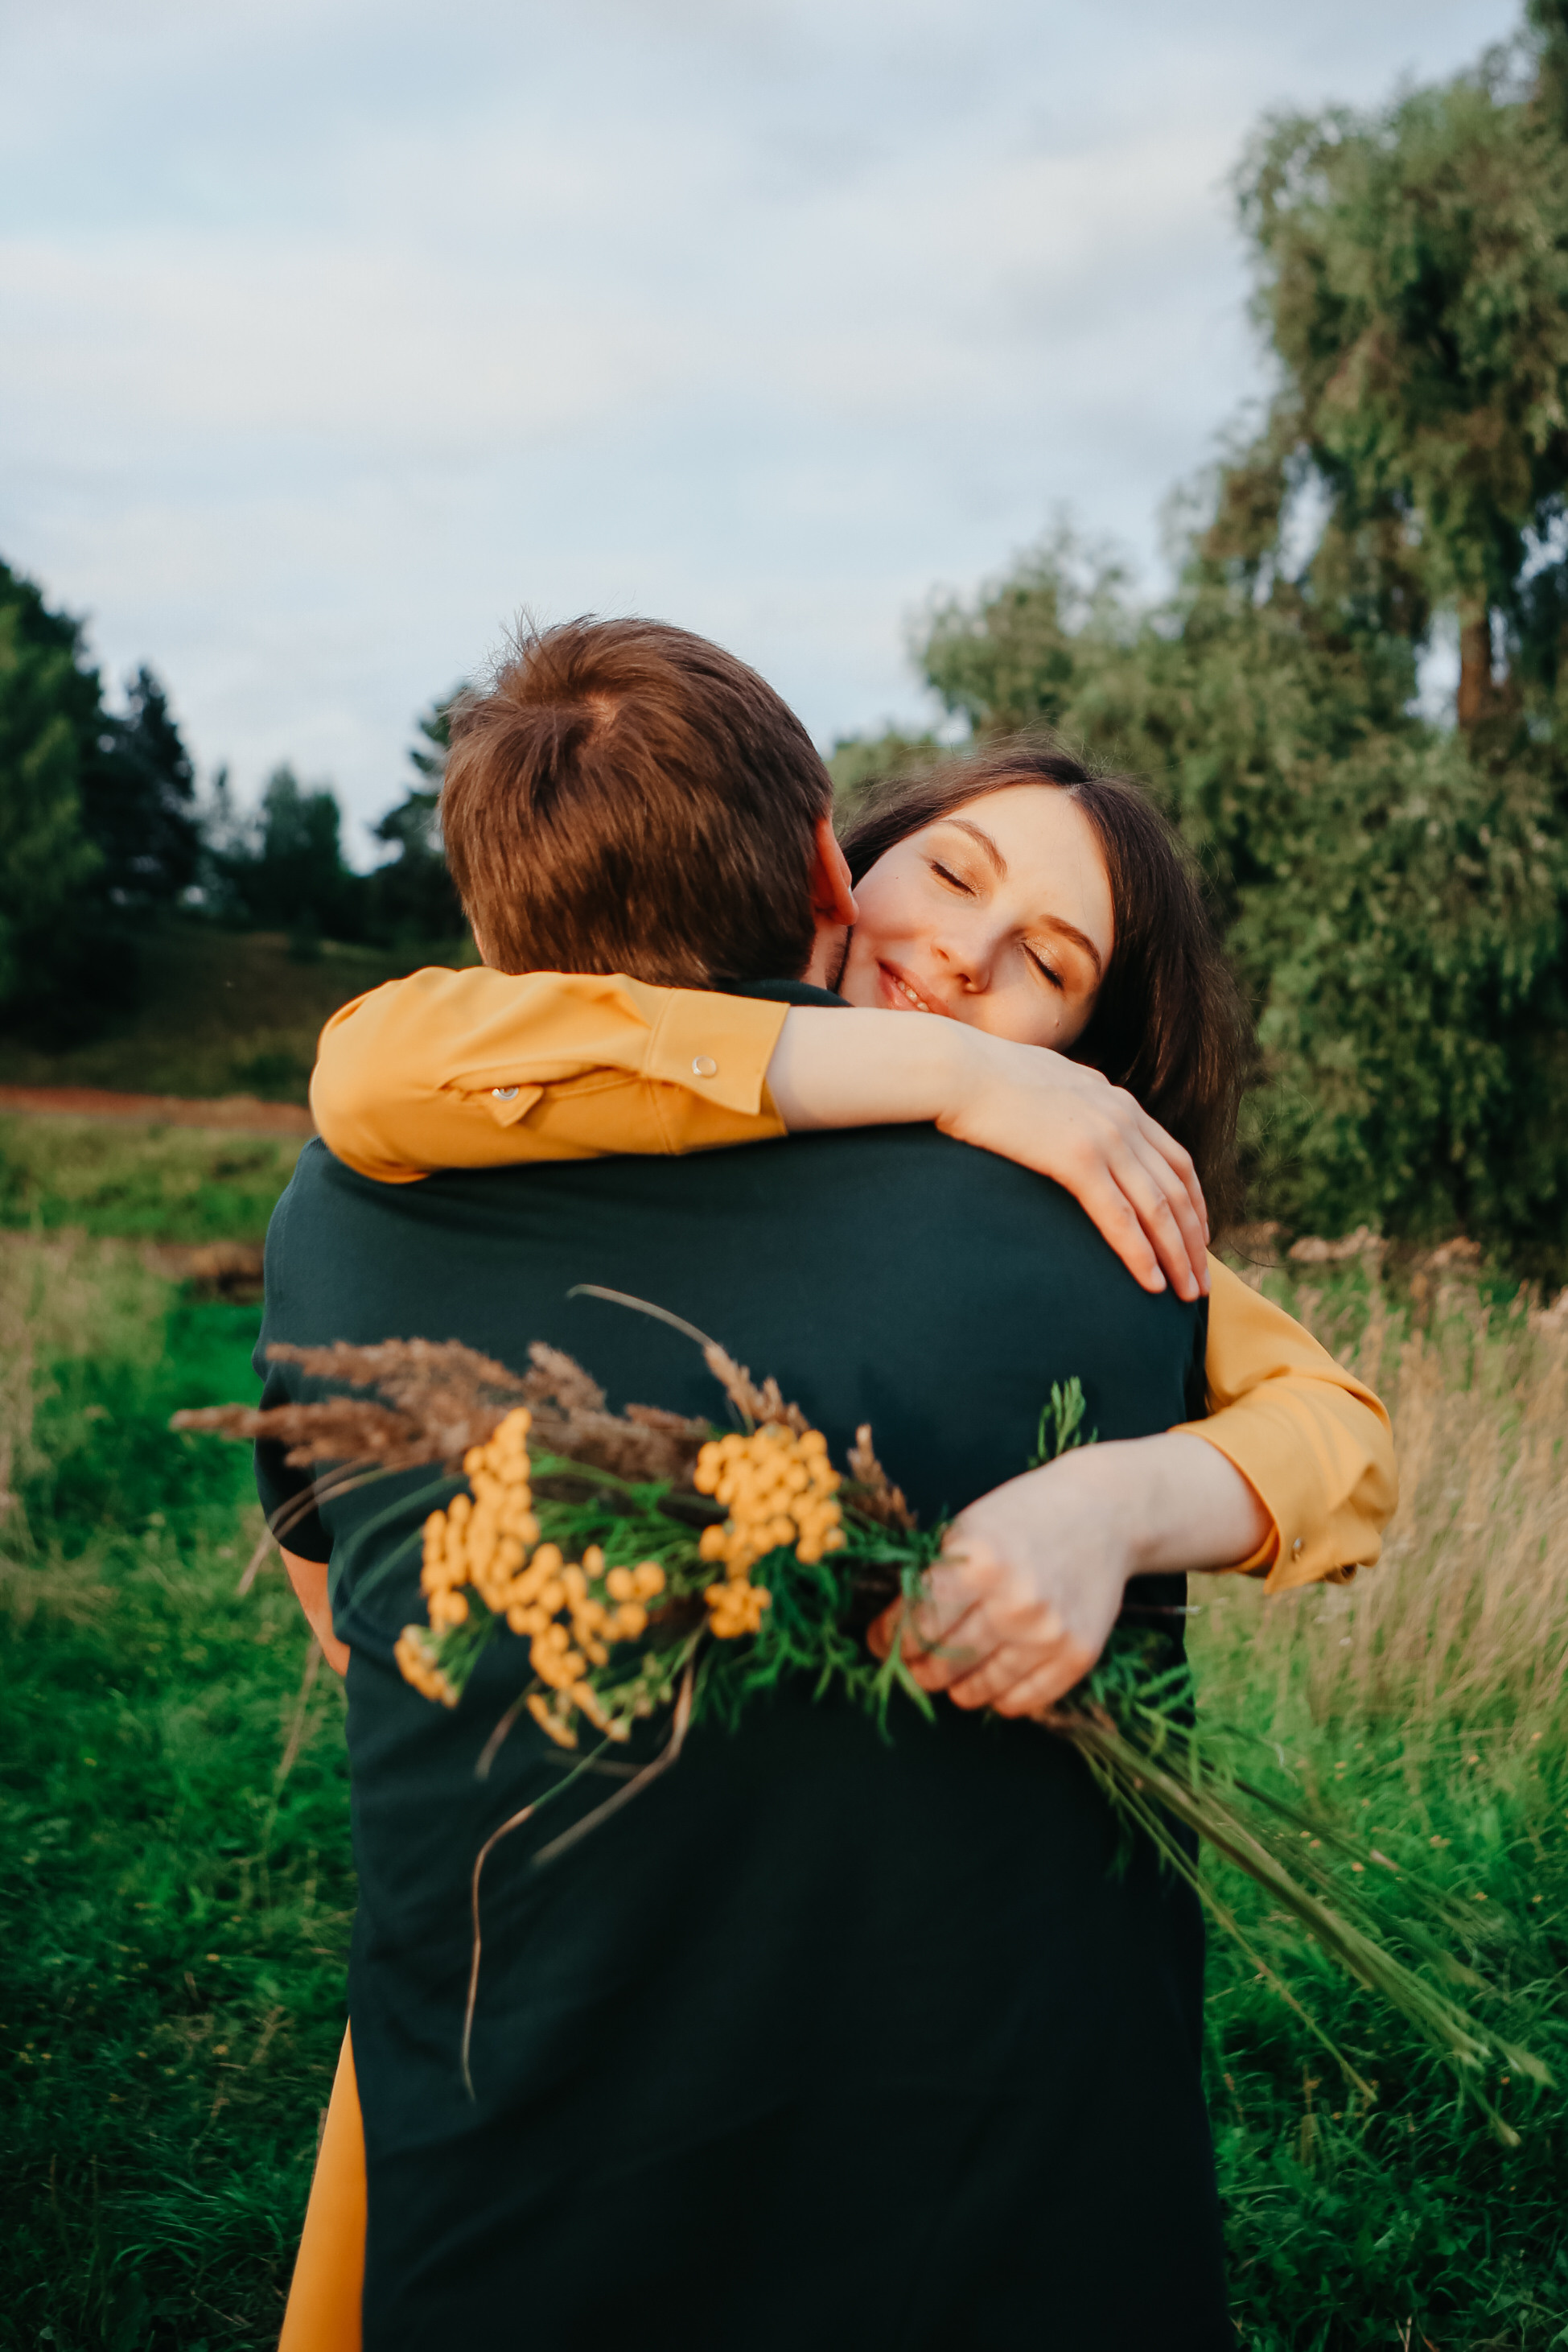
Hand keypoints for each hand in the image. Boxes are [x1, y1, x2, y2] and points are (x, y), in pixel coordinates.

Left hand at [865, 1436, 1269, 1717]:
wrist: (1105, 1511)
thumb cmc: (1025, 1515)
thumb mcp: (967, 1530)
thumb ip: (932, 1578)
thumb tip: (888, 1632)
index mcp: (977, 1563)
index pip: (916, 1624)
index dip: (889, 1640)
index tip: (879, 1643)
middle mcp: (1013, 1603)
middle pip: (942, 1662)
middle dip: (917, 1667)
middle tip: (913, 1663)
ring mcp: (1048, 1633)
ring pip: (977, 1690)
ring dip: (955, 1687)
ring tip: (950, 1676)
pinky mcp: (1077, 1655)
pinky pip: (1021, 1702)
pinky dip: (998, 1698)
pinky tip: (990, 1682)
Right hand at [939, 1036, 1207, 1301]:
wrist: (955, 1068)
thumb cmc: (984, 1079)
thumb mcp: (1046, 1084)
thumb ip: (1073, 1105)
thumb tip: (1068, 1123)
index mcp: (1117, 1101)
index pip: (1175, 1159)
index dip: (1195, 1203)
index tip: (1199, 1238)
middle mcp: (1122, 1117)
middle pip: (1177, 1189)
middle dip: (1194, 1240)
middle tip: (1203, 1282)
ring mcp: (1103, 1136)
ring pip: (1158, 1208)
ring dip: (1178, 1256)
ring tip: (1188, 1294)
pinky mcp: (1076, 1159)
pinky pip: (1120, 1217)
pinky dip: (1141, 1254)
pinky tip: (1151, 1283)